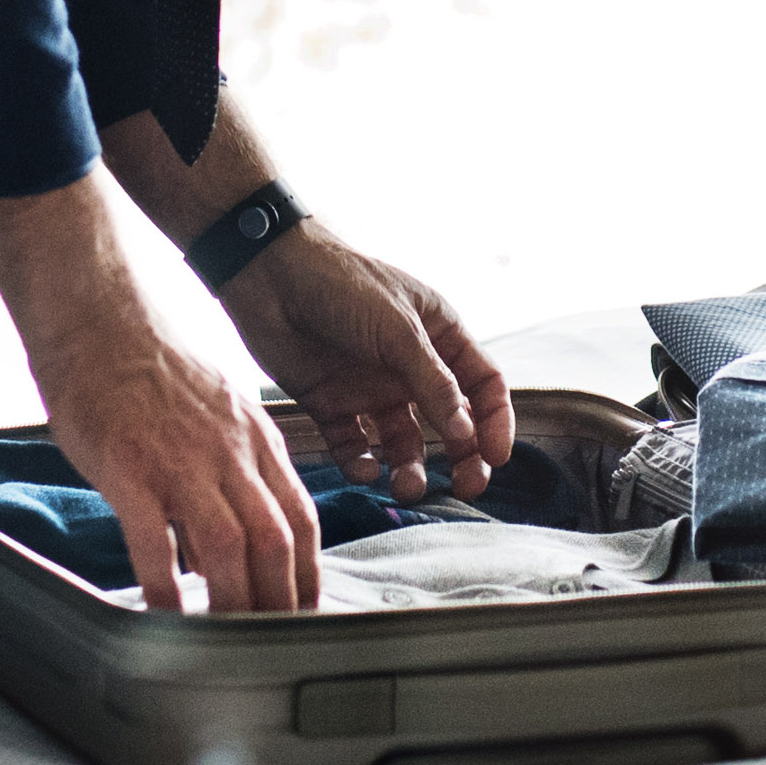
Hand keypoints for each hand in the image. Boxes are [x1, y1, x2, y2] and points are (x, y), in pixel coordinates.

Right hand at [0, 176, 321, 610]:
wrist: (97, 317)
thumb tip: (243, 514)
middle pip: (274, 543)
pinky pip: (155, 543)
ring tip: (222, 640)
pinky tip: (164, 615)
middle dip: (277, 603)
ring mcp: (181, 461)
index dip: (307, 574)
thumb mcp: (218, 404)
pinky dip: (165, 588)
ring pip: (228, 549)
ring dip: (231, 605)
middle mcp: (229, 452)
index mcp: (255, 438)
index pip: (301, 518)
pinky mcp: (130, 469)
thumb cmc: (148, 363)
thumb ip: (237, 457)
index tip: (301, 608)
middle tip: (267, 640)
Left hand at [218, 223, 516, 506]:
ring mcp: (371, 387)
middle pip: (450, 422)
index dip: (495, 421)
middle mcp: (410, 366)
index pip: (483, 385)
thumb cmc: (343, 285)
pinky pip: (355, 446)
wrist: (269, 276)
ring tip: (405, 487)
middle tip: (465, 488)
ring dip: (410, 468)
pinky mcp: (332, 404)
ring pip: (403, 443)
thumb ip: (433, 383)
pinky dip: (362, 463)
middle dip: (461, 456)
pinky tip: (365, 468)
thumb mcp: (398, 329)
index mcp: (438, 336)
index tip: (496, 458)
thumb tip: (466, 433)